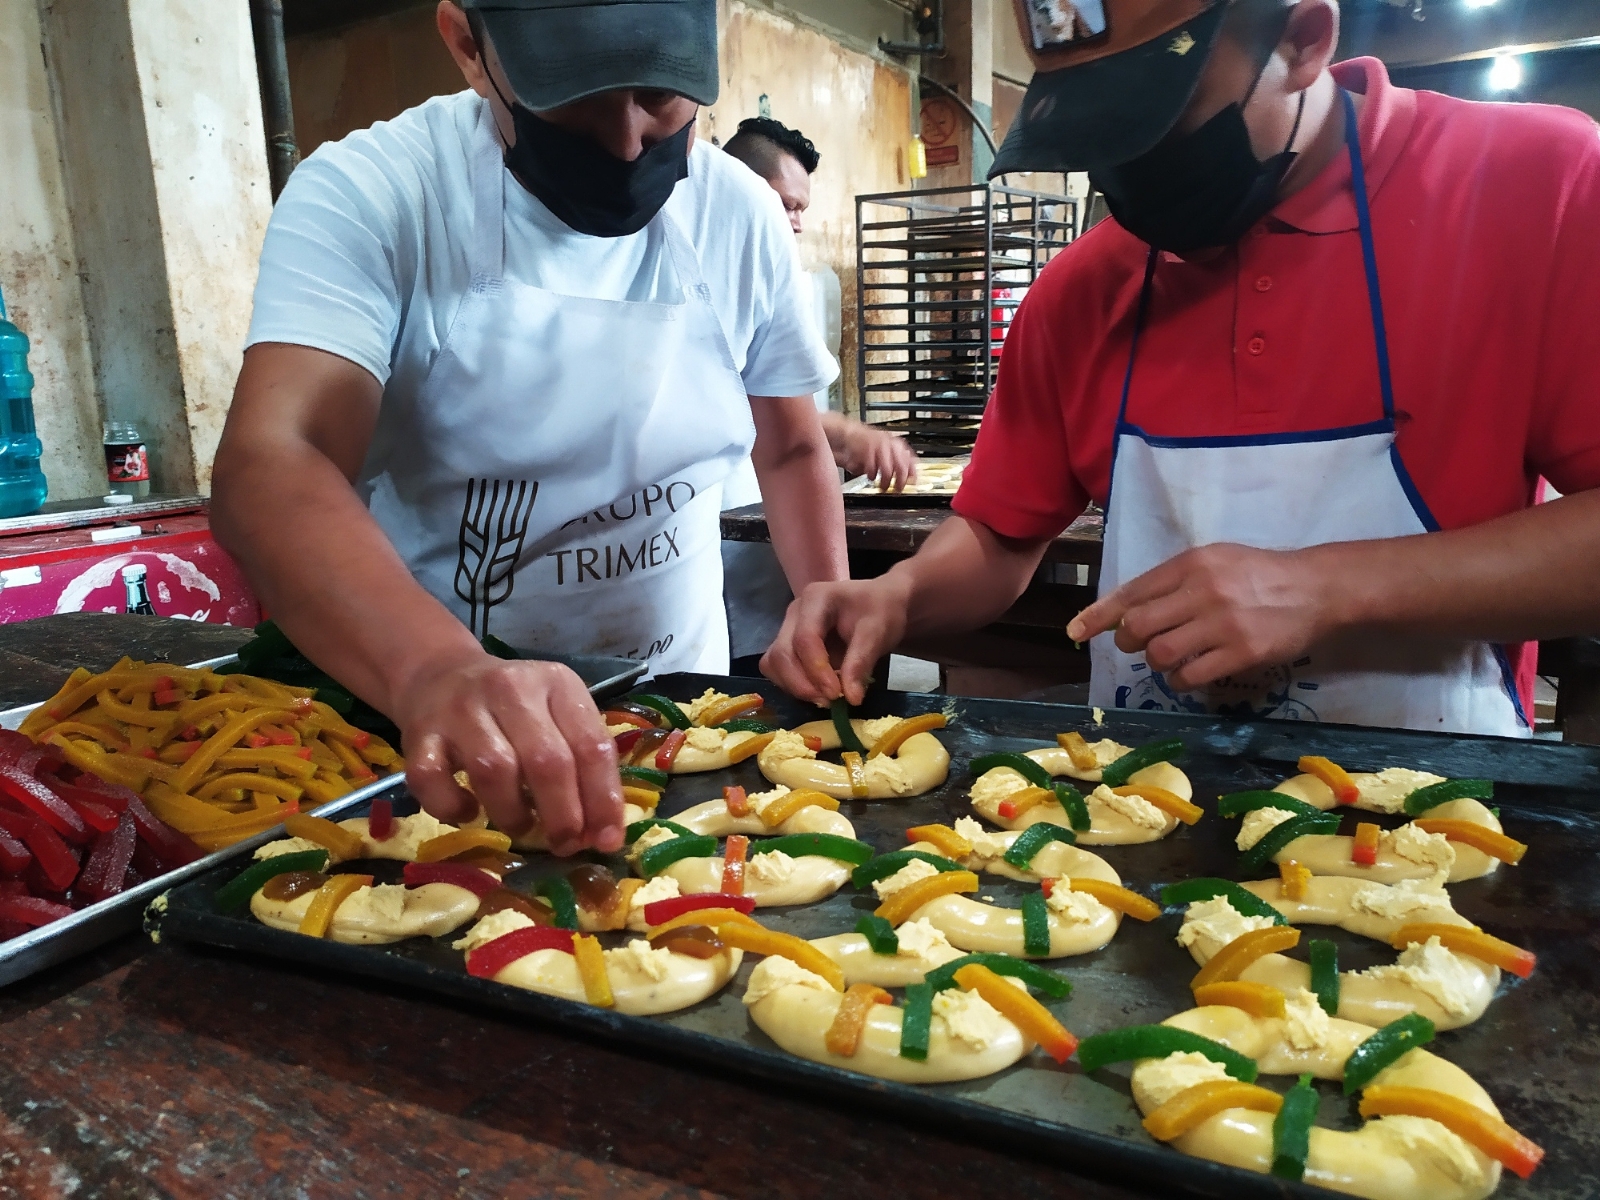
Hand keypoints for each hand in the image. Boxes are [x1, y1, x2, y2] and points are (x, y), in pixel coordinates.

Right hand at [393, 651, 623, 855]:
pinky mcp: (420, 733)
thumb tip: (603, 834)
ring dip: (513, 814)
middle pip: (547, 761)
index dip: (603, 800)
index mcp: (557, 684)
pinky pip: (432, 779)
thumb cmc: (513, 707)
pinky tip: (467, 812)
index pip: (591, 746)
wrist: (441, 675)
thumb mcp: (557, 715)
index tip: (606, 841)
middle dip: (562, 816)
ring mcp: (462, 710)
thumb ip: (581, 764)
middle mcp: (511, 689)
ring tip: (521, 826)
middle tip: (564, 844)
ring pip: (494, 770)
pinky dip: (452, 807)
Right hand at [762, 574, 912, 705]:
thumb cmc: (881, 612)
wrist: (880, 606)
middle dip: (801, 683)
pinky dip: (794, 685)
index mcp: (815, 599)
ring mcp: (788, 629)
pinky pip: (778, 670)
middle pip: (782, 653)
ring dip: (795, 686)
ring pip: (774, 664)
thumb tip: (850, 699)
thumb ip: (861, 663)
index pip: (805, 638)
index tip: (837, 695)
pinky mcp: (789, 646)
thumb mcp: (877, 633)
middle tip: (830, 701)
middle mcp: (794, 613)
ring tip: (826, 698)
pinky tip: (819, 690)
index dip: (817, 670)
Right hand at [837, 424, 917, 492]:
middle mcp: (890, 444)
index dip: (913, 474)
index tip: (912, 483)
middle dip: (900, 481)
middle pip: (901, 467)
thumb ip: (895, 461)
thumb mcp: (885, 450)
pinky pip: (872, 469)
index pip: (910, 460)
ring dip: (885, 482)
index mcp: (897, 444)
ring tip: (883, 486)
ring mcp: (878, 447)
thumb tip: (906, 477)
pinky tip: (871, 476)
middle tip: (897, 490)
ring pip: (887, 470)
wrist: (849, 432)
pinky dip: (872, 475)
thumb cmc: (867, 444)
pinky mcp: (866, 451)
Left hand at [1066, 543, 1340, 690]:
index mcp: (1191, 563)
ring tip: (1170, 658)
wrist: (1317, 588)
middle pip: (1138, 626)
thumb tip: (1126, 608)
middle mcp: (1203, 590)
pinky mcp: (1242, 653)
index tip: (1076, 632)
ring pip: (1160, 654)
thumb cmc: (1258, 573)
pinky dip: (1181, 680)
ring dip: (1156, 663)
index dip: (1099, 615)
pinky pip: (1191, 676)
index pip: (1132, 592)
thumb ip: (1172, 580)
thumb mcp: (1213, 560)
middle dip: (1129, 641)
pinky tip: (1190, 673)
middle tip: (1140, 644)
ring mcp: (1223, 623)